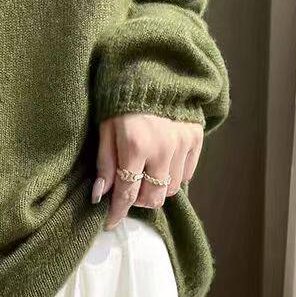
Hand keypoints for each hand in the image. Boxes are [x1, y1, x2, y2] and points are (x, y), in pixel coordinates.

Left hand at [91, 113, 202, 228]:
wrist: (151, 74)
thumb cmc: (120, 102)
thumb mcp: (105, 130)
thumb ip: (105, 164)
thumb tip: (100, 195)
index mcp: (135, 147)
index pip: (127, 192)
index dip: (117, 212)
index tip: (110, 223)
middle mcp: (163, 150)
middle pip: (153, 198)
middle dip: (137, 201)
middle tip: (128, 191)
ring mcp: (183, 145)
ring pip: (171, 189)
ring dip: (155, 189)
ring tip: (144, 175)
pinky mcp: (196, 139)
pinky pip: (187, 174)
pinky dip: (174, 176)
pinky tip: (162, 165)